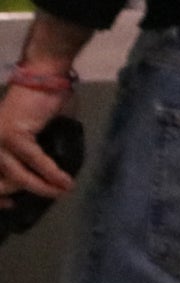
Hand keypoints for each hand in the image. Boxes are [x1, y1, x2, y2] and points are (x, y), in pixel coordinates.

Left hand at [0, 79, 75, 203]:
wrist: (44, 75)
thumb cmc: (40, 99)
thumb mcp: (31, 131)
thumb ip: (31, 151)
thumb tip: (44, 173)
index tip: (11, 206)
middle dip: (17, 196)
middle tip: (44, 198)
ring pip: (16, 176)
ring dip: (41, 188)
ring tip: (62, 192)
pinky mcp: (14, 136)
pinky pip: (34, 162)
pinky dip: (50, 174)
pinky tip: (65, 181)